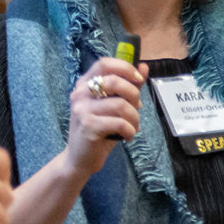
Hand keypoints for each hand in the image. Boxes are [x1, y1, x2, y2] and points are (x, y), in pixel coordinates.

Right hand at [64, 57, 148, 177]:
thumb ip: (128, 86)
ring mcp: (82, 110)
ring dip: (135, 118)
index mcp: (84, 85)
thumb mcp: (113, 107)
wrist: (80, 159)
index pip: (104, 63)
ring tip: (133, 127)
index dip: (125, 68)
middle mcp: (80, 94)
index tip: (138, 80)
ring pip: (121, 105)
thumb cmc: (99, 131)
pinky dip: (130, 131)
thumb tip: (143, 67)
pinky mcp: (88, 127)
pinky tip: (128, 136)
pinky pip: (120, 123)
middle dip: (134, 95)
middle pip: (115, 81)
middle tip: (137, 109)